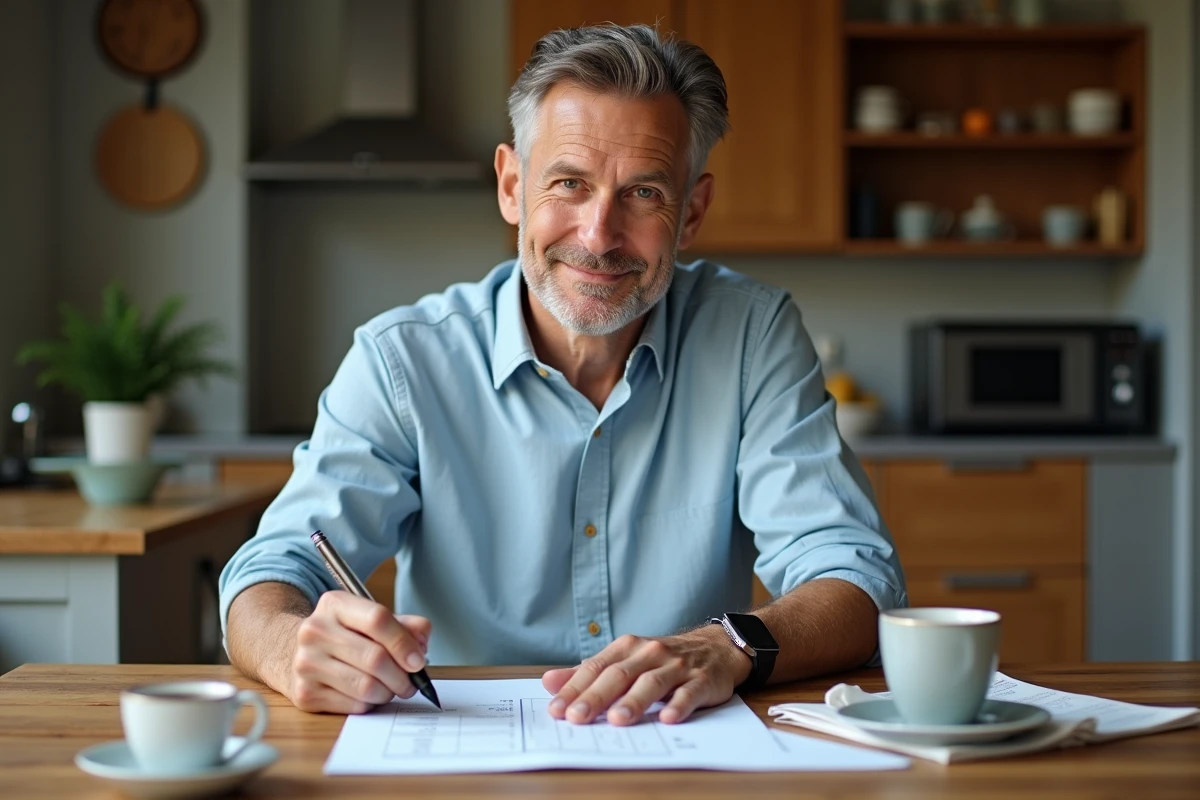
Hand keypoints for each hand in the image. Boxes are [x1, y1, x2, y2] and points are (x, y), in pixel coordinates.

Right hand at [289, 591, 431, 713]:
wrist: (292, 652)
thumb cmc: (343, 636)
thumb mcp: (368, 618)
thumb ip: (403, 625)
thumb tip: (421, 644)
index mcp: (334, 604)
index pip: (377, 619)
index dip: (404, 643)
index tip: (418, 660)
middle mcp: (315, 631)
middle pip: (375, 658)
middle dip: (402, 676)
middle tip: (412, 682)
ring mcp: (306, 664)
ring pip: (367, 686)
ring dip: (389, 692)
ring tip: (391, 688)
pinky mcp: (305, 694)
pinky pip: (354, 705)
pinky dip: (370, 703)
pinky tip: (367, 694)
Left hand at [541, 625, 752, 725]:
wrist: (716, 647)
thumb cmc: (663, 659)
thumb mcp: (625, 660)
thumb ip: (588, 672)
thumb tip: (549, 682)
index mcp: (627, 647)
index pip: (596, 667)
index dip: (575, 688)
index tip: (556, 710)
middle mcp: (650, 653)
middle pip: (619, 675)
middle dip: (596, 697)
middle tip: (577, 717)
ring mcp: (677, 666)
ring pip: (652, 683)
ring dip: (634, 701)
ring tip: (617, 720)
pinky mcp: (702, 680)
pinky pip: (689, 692)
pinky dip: (678, 704)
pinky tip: (667, 718)